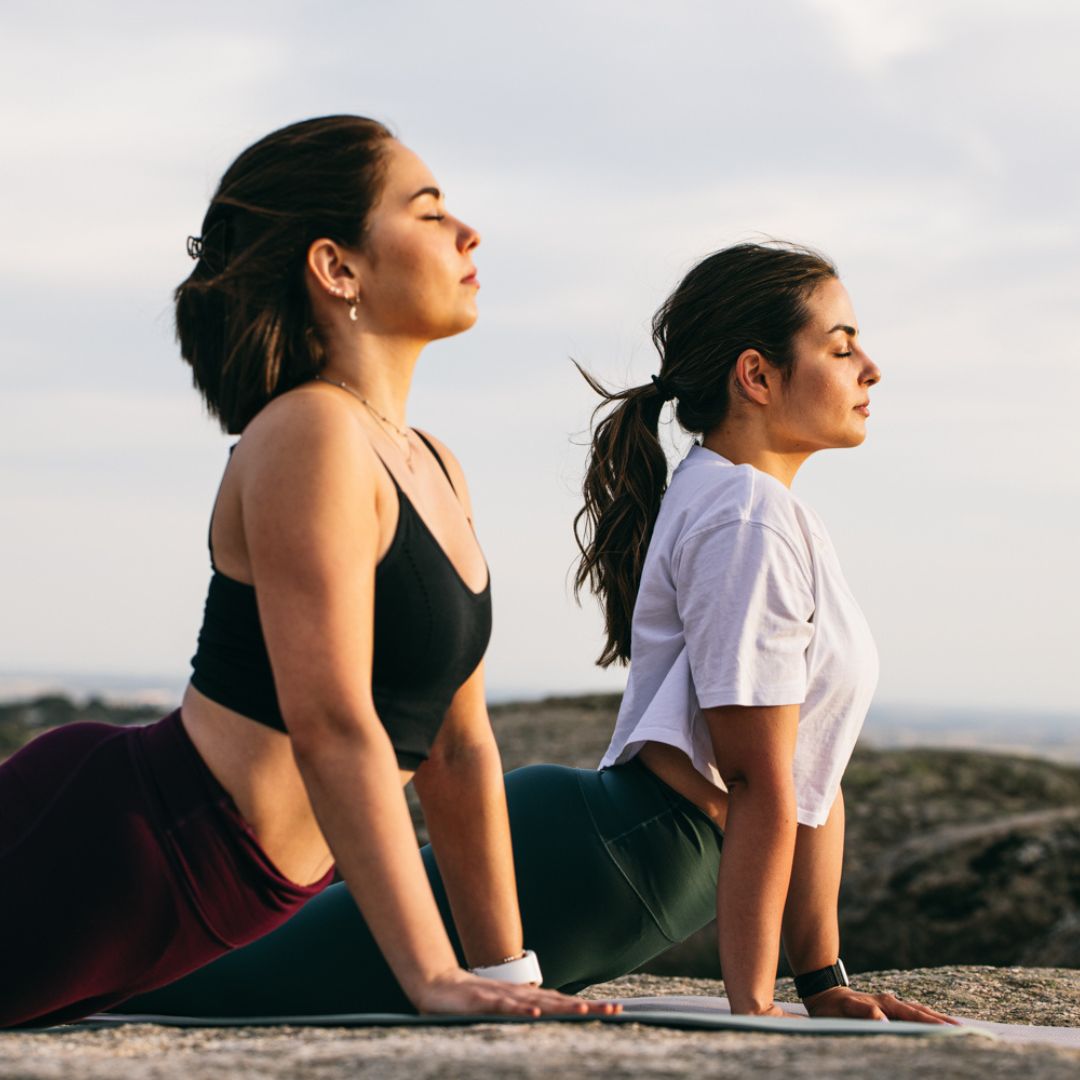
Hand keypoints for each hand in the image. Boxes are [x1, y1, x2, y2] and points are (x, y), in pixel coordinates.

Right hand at [412, 967, 620, 1017]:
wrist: (437, 986)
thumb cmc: (471, 1003)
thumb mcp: (502, 1013)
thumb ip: (523, 1015)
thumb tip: (546, 1021)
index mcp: (526, 999)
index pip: (562, 1003)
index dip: (588, 1007)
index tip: (615, 1011)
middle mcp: (520, 995)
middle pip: (559, 1001)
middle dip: (588, 1007)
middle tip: (615, 1010)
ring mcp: (502, 997)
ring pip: (537, 1002)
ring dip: (562, 1007)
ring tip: (586, 1012)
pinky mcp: (482, 1000)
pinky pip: (504, 1006)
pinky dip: (521, 1009)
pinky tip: (535, 1014)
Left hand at [803, 986, 960, 1024]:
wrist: (825, 994)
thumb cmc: (833, 1007)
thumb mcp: (844, 1010)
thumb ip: (862, 1012)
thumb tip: (883, 1019)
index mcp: (885, 1004)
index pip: (914, 1016)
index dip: (933, 1023)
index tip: (952, 1031)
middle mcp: (891, 1002)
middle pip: (922, 1012)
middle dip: (943, 1021)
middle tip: (965, 1031)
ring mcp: (891, 1004)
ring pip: (919, 1011)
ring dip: (937, 1018)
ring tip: (956, 1027)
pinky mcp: (888, 1007)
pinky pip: (912, 1012)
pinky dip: (926, 1017)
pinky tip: (932, 1022)